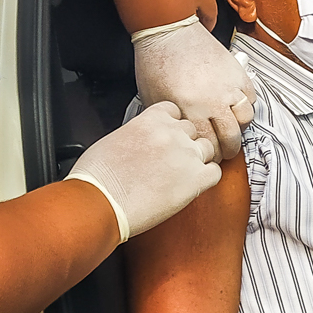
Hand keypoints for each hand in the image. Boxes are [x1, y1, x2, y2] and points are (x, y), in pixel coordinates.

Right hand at [67, 101, 222, 241]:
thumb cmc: (98, 177)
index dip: (172, 124)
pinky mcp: (195, 180)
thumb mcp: (114, 139)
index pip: (174, 110)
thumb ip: (136, 133)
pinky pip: (215, 172)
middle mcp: (172, 133)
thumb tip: (141, 139)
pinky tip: (193, 185)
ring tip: (182, 174)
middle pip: (192, 129)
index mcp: (151, 119)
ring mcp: (186, 155)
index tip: (167, 135)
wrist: (99, 202)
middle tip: (172, 159)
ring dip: (198, 159)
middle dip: (184, 143)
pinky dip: (207, 178)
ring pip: (208, 148)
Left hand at [133, 19, 255, 159]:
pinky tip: (235, 106)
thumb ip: (172, 122)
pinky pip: (251, 96)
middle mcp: (213, 99)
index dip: (212, 155)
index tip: (210, 156)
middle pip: (231, 136)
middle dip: (229, 148)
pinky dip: (246, 104)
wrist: (168, 31)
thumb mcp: (154, 100)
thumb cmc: (156, 63)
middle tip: (225, 150)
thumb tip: (183, 139)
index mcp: (189, 108)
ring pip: (246, 117)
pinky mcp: (237, 71)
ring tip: (231, 127)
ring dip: (239, 126)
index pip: (209, 144)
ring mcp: (228, 84)